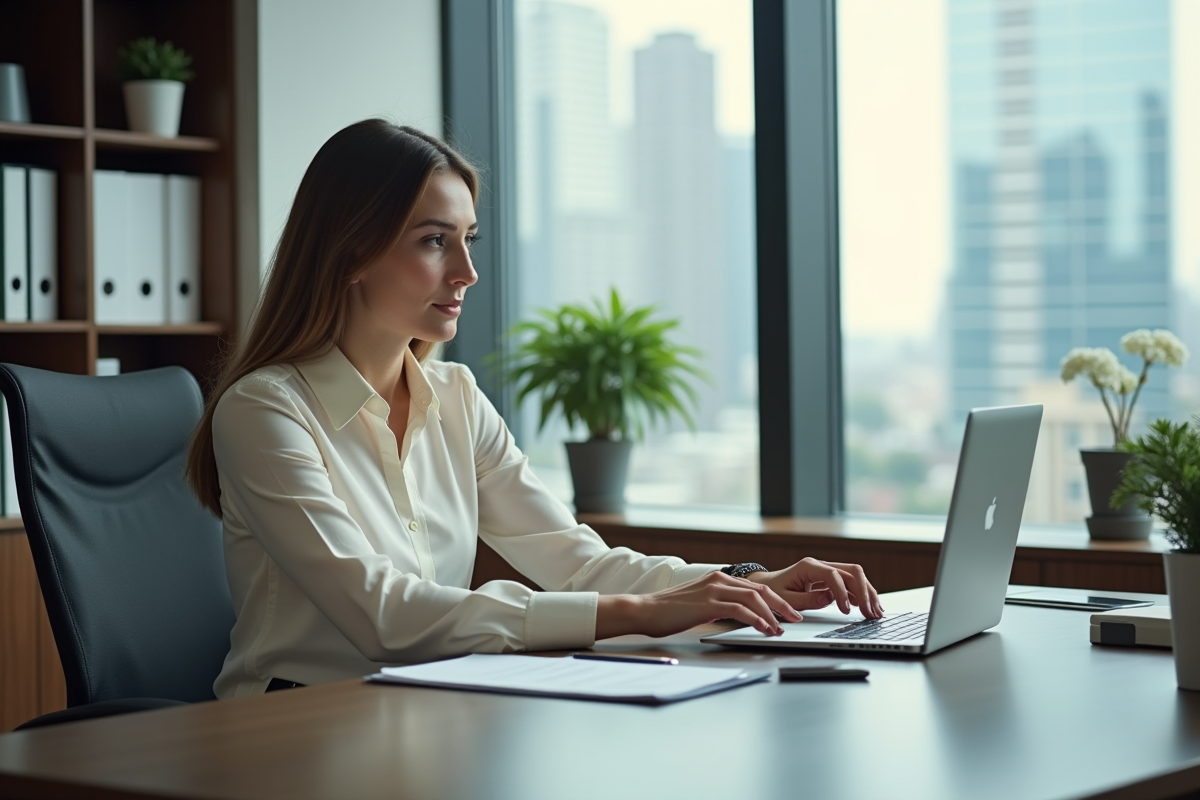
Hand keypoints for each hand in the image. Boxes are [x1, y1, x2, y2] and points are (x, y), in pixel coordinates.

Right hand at [595, 572, 802, 639]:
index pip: (754, 588)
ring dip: (772, 615)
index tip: (787, 613)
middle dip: (781, 605)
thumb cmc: (668, 611)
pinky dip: (756, 620)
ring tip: (782, 629)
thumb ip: (719, 605)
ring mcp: (713, 590)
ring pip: (754, 598)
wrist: (644, 610)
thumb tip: (739, 617)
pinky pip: (740, 610)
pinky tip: (764, 630)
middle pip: (760, 590)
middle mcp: (718, 579)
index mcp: (717, 578)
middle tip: (795, 618)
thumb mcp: (699, 604)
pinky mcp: (708, 603)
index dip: (775, 600)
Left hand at [746, 558, 883, 618]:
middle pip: (851, 571)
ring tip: (875, 613)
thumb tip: (830, 599)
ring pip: (855, 576)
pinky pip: (851, 583)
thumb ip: (807, 600)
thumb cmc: (773, 592)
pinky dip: (862, 594)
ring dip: (867, 593)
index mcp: (808, 567)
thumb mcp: (785, 599)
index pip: (833, 575)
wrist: (767, 585)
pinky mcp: (831, 579)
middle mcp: (820, 565)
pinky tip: (869, 607)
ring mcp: (827, 570)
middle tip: (870, 612)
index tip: (846, 611)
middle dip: (864, 591)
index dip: (842, 592)